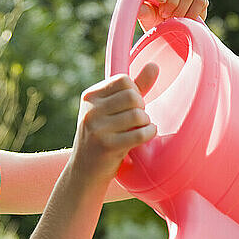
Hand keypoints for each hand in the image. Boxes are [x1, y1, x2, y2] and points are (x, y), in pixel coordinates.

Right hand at [71, 63, 158, 183]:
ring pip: (138, 115)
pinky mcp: (107, 146)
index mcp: (89, 97)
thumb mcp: (111, 111)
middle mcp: (90, 111)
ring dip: (145, 122)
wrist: (84, 172)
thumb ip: (134, 88)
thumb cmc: (102, 137)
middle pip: (132, 96)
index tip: (129, 107)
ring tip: (138, 130)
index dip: (134, 92)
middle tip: (136, 121)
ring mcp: (97, 129)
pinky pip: (140, 133)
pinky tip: (145, 137)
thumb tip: (154, 65)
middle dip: (141, 108)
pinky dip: (149, 134)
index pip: (123, 80)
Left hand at [137, 0, 208, 30]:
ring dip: (181, 10)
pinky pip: (201, 1)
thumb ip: (143, 10)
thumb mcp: (146, 14)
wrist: (168, 25)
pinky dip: (192, 14)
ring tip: (173, 19)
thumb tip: (139, 9)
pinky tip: (184, 20)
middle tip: (164, 15)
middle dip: (171, 1)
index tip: (161, 0)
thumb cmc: (153, 16)